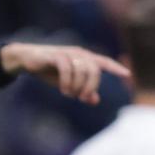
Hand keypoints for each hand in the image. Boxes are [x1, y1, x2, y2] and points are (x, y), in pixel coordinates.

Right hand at [1, 42, 130, 104]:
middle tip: (81, 98)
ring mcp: (68, 53)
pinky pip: (67, 68)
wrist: (27, 59)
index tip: (126, 74)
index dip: (115, 67)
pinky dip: (67, 81)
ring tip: (69, 94)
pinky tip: (63, 90)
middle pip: (94, 70)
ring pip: (82, 70)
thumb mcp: (67, 82)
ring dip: (77, 86)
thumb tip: (95, 101)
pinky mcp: (56, 56)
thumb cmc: (49, 70)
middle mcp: (79, 53)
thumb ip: (81, 89)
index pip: (103, 62)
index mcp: (84, 58)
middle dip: (90, 86)